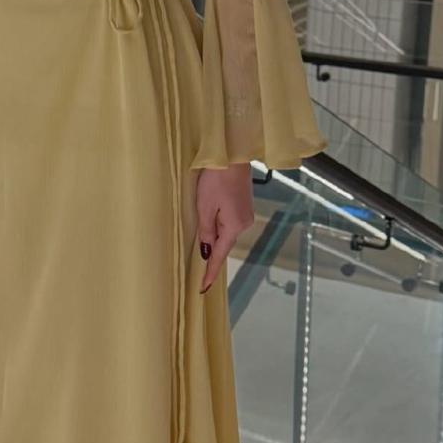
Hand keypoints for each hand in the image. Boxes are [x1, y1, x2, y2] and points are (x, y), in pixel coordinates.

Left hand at [196, 162, 254, 293]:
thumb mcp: (205, 205)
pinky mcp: (244, 205)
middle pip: (223, 242)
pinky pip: (229, 221)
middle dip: (210, 247)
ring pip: (225, 230)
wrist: (232, 155)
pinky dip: (219, 223)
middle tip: (196, 251)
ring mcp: (246, 214)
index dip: (210, 271)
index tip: (203, 287)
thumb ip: (206, 230)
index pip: (219, 255)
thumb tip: (206, 250)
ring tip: (202, 220)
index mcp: (234, 226)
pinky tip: (211, 213)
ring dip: (213, 231)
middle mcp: (244, 223)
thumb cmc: (216, 178)